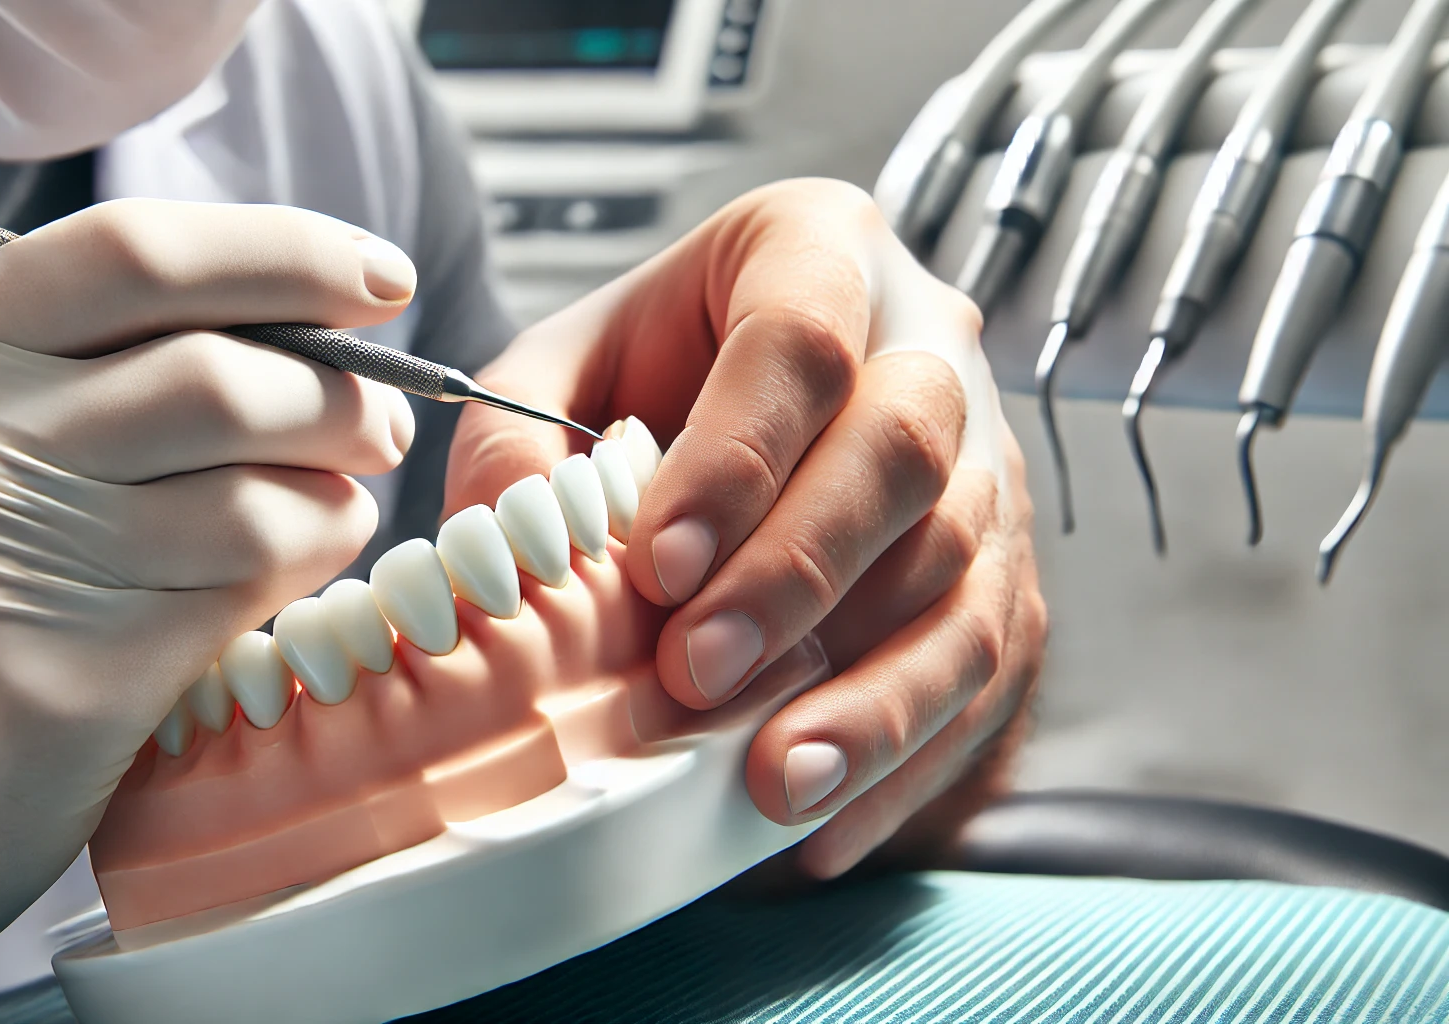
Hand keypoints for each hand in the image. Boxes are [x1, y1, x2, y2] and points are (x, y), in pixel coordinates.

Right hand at [0, 200, 419, 1020]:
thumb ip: (75, 368)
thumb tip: (302, 321)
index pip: (135, 252)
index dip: (288, 254)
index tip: (380, 278)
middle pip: (220, 371)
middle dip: (342, 393)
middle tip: (377, 422)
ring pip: (256, 487)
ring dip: (338, 492)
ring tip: (335, 506)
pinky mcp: (62, 683)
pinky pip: (249, 588)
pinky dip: (308, 566)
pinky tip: (293, 577)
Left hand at [444, 178, 1045, 878]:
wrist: (749, 406)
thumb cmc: (650, 376)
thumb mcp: (560, 372)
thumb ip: (515, 439)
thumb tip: (499, 547)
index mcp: (818, 250)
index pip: (800, 337)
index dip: (737, 456)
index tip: (658, 565)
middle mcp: (932, 342)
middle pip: (905, 450)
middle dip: (798, 574)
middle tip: (694, 672)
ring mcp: (988, 460)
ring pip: (967, 573)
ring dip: (872, 691)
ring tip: (772, 781)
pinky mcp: (1008, 567)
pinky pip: (989, 669)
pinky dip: (908, 756)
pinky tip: (823, 822)